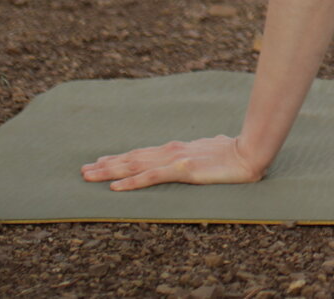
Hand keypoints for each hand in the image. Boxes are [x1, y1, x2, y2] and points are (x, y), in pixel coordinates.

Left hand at [80, 133, 266, 190]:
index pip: (142, 154)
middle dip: (106, 165)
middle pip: (132, 158)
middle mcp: (170, 151)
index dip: (120, 158)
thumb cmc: (234, 152)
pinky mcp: (181, 170)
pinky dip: (130, 183)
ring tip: (89, 176)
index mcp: (176, 149)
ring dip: (110, 172)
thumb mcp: (211, 150)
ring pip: (135, 166)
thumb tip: (207, 146)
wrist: (249, 153)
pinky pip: (150, 178)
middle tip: (84, 170)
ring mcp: (174, 160)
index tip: (101, 162)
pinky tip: (115, 188)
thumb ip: (202, 151)